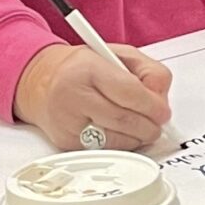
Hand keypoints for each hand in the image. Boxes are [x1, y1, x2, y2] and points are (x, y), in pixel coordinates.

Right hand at [13, 43, 173, 151]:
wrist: (40, 82)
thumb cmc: (82, 68)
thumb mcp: (117, 55)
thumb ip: (148, 71)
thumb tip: (162, 99)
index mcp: (88, 68)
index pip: (129, 91)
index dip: (153, 105)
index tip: (163, 110)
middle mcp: (74, 95)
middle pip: (125, 120)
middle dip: (150, 125)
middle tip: (157, 123)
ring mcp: (68, 122)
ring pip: (117, 140)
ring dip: (138, 138)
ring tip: (141, 127)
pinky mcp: (66, 142)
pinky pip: (105, 150)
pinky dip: (122, 145)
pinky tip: (122, 133)